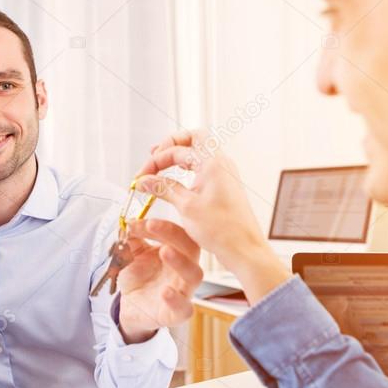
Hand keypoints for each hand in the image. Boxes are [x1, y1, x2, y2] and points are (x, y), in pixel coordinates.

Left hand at [116, 219, 203, 342]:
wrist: (132, 308)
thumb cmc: (139, 278)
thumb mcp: (132, 255)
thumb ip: (131, 238)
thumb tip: (129, 221)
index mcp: (177, 252)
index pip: (178, 233)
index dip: (161, 225)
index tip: (137, 223)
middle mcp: (184, 269)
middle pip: (191, 248)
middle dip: (173, 234)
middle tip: (152, 226)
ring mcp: (184, 291)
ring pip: (194, 275)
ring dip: (180, 261)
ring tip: (165, 251)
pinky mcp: (177, 313)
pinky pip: (184, 308)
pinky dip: (176, 300)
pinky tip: (165, 292)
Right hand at [136, 129, 290, 303]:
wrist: (245, 249)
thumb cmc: (223, 230)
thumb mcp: (186, 207)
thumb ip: (163, 189)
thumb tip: (144, 181)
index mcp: (213, 163)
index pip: (178, 150)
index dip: (156, 162)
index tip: (142, 177)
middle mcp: (221, 163)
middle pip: (193, 138)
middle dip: (171, 144)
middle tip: (153, 156)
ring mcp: (225, 173)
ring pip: (199, 151)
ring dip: (179, 155)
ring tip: (160, 165)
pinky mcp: (224, 185)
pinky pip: (204, 166)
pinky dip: (187, 168)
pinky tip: (176, 178)